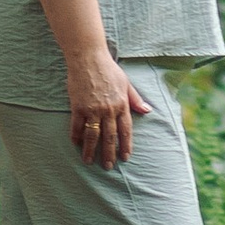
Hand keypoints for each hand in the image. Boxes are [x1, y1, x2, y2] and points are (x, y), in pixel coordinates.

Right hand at [65, 48, 150, 166]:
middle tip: (108, 166)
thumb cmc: (108, 69)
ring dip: (91, 150)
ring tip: (89, 161)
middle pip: (109, 137)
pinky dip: (76, 136)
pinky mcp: (78, 106)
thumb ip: (135, 99)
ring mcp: (92, 109)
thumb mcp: (126, 83)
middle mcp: (108, 110)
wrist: (88, 57)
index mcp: (121, 105)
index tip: (125, 157)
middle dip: (109, 154)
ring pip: (92, 135)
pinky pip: (77, 126)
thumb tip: (148, 110)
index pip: (125, 131)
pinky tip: (76, 144)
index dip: (125, 145)